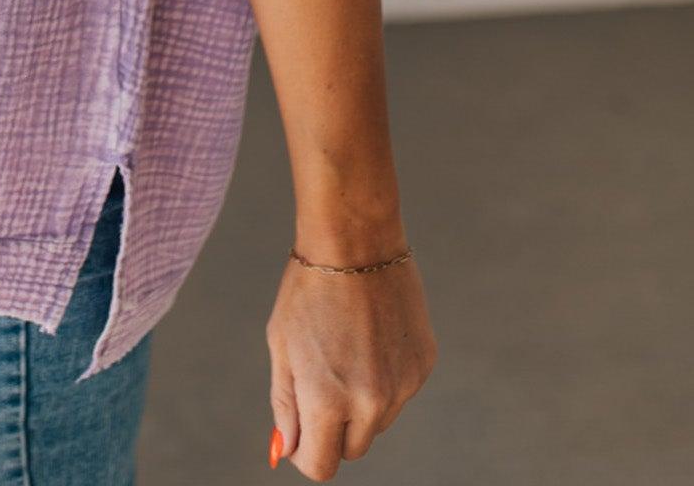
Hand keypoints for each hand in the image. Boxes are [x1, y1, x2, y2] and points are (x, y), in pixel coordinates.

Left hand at [266, 245, 436, 477]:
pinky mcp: (423, 366)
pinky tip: (372, 336)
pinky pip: (399, 392)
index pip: (321, 467)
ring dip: (360, 403)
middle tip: (321, 382)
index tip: (300, 431)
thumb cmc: (308, 290)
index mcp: (328, 401)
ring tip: (347, 348)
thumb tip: (287, 451)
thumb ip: (285, 406)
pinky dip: (385, 378)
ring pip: (377, 421)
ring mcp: (402, 386)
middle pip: (351, 450)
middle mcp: (370, 403)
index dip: (306, 454)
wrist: (355, 240)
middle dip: (333, 430)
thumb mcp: (281, 346)